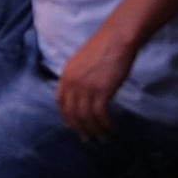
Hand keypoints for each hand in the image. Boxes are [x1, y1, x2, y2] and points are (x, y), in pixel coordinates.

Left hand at [54, 23, 137, 140]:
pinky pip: (100, 115)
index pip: (61, 102)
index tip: (74, 126)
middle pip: (71, 113)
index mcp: (66, 74)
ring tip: (103, 137)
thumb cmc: (105, 48)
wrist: (117, 39)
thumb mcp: (83, 63)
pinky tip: (112, 127)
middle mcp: (72, 83)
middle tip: (88, 139)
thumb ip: (79, 77)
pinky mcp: (101, 91)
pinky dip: (106, 124)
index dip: (66, 116)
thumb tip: (83, 95)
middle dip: (79, 128)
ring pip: (86, 117)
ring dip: (94, 130)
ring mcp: (85, 88)